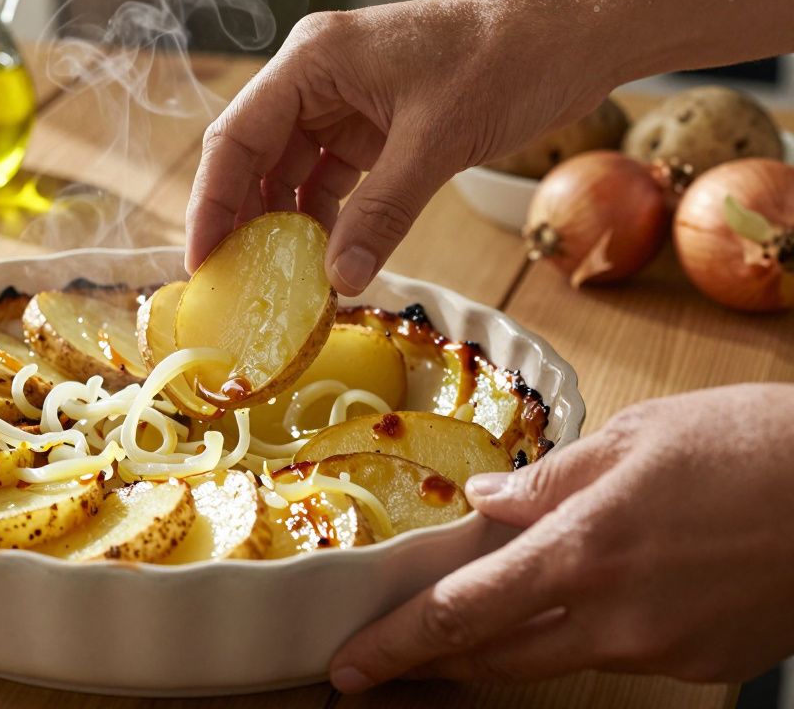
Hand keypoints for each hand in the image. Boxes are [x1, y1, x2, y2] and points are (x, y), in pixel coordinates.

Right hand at [185, 0, 616, 293]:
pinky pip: (333, 180)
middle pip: (255, 158)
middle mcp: (317, 78)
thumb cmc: (507, 59)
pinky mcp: (375, 125)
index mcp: (313, 60)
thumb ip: (382, 212)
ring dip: (287, 228)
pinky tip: (328, 262)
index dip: (210, 203)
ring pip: (291, 174)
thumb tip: (339, 278)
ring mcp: (344, 101)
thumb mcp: (437, 141)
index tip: (202, 261)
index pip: (236, 137)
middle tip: (233, 284)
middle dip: (243, 222)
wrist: (572, 37)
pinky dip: (328, 221)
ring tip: (278, 284)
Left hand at [329, 384, 793, 692]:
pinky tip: (600, 590)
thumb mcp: (636, 437)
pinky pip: (621, 652)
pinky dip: (590, 628)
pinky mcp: (702, 664)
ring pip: (557, 656)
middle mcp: (616, 616)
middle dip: (433, 662)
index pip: (460, 614)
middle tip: (387, 660)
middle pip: (496, 655)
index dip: (396, 646)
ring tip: (478, 613)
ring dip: (508, 640)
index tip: (350, 666)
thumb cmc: (755, 447)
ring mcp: (663, 650)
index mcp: (584, 550)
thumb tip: (485, 503)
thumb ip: (548, 480)